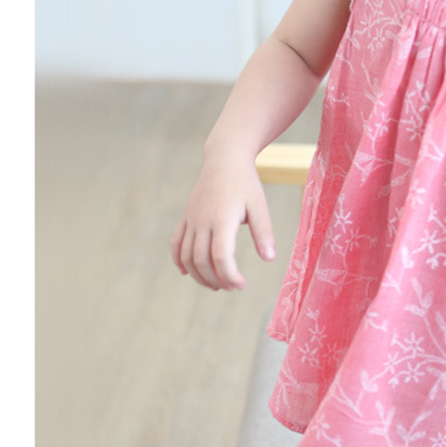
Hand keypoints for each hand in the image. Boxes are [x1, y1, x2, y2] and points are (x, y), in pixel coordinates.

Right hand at [170, 158, 275, 290]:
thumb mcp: (259, 205)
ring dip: (198, 275)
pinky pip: (176, 244)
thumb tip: (270, 258)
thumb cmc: (245, 182)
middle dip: (216, 279)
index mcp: (222, 219)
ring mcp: (191, 220)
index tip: (241, 284)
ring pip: (186, 256)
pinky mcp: (186, 217)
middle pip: (201, 261)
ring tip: (216, 284)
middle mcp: (202, 221)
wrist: (225, 159)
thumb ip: (264, 232)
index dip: (230, 275)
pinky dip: (179, 261)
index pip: (221, 257)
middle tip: (231, 287)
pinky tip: (187, 272)